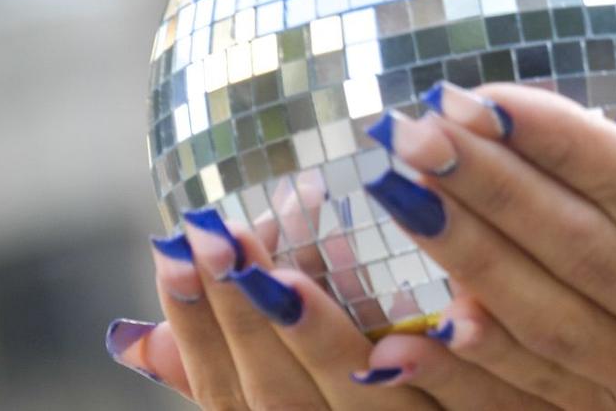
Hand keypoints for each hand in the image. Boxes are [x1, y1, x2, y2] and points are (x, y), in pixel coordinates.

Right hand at [105, 170, 548, 405]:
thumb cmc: (398, 400)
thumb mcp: (305, 400)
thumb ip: (236, 374)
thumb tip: (133, 340)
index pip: (234, 405)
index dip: (198, 333)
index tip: (172, 246)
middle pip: (285, 406)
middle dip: (244, 320)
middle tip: (217, 229)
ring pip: (366, 404)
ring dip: (325, 325)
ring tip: (304, 223)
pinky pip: (482, 409)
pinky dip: (458, 363)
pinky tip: (452, 302)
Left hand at [362, 81, 615, 409]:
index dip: (568, 146)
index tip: (486, 92)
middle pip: (589, 262)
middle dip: (493, 189)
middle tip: (413, 127)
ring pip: (553, 330)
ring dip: (466, 259)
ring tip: (398, 188)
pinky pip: (544, 401)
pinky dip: (470, 374)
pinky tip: (401, 335)